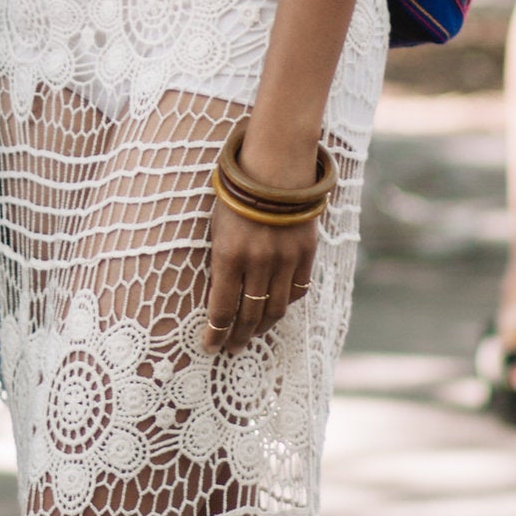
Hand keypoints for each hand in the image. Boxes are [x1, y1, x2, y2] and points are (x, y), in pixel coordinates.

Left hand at [203, 164, 321, 353]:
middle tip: (231, 349)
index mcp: (228, 255)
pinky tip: (274, 310)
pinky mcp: (306, 253)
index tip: (209, 346)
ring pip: (276, 309)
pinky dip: (285, 304)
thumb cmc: (236, 196)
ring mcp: (285, 259)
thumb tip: (219, 300)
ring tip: (251, 336)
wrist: (274, 166)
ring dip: (261, 327)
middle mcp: (258, 262)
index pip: (222, 309)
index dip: (216, 334)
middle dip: (237, 337)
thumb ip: (220, 264)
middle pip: (249, 315)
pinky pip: (297, 290)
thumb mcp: (216, 229)